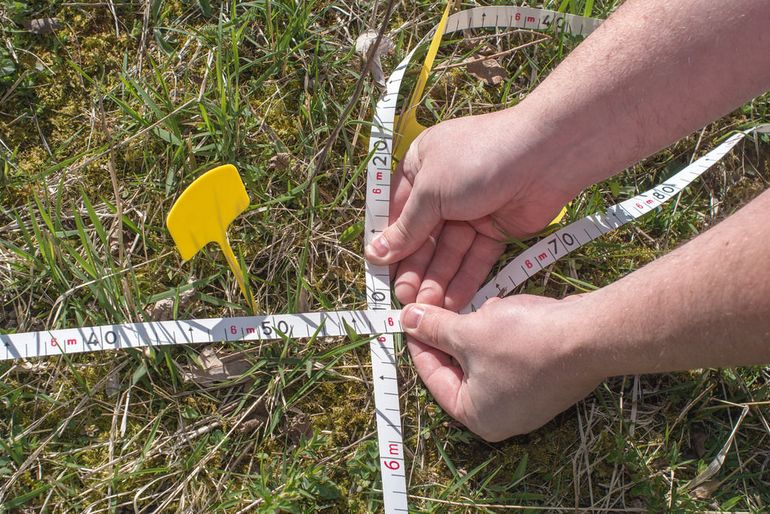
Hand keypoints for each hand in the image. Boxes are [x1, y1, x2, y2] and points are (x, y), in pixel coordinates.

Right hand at [365, 111, 574, 310]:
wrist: (543, 155)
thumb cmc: (476, 159)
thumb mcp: (431, 191)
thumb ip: (406, 228)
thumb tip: (375, 254)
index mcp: (419, 166)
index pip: (397, 211)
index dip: (388, 242)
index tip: (378, 273)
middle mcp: (443, 190)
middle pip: (422, 236)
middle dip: (414, 267)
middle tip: (403, 297)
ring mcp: (470, 211)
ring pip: (449, 251)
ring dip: (436, 279)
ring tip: (426, 305)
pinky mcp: (496, 230)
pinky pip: (475, 258)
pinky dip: (464, 278)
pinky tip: (451, 301)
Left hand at [401, 294, 601, 441]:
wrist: (591, 336)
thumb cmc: (523, 341)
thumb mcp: (468, 332)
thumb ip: (434, 328)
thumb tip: (407, 319)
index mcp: (477, 417)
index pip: (434, 377)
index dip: (420, 344)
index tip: (410, 319)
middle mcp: (503, 417)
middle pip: (462, 369)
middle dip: (453, 334)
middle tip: (439, 307)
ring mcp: (528, 401)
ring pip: (488, 358)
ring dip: (481, 329)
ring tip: (485, 308)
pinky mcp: (547, 380)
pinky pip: (513, 355)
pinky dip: (506, 332)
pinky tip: (510, 312)